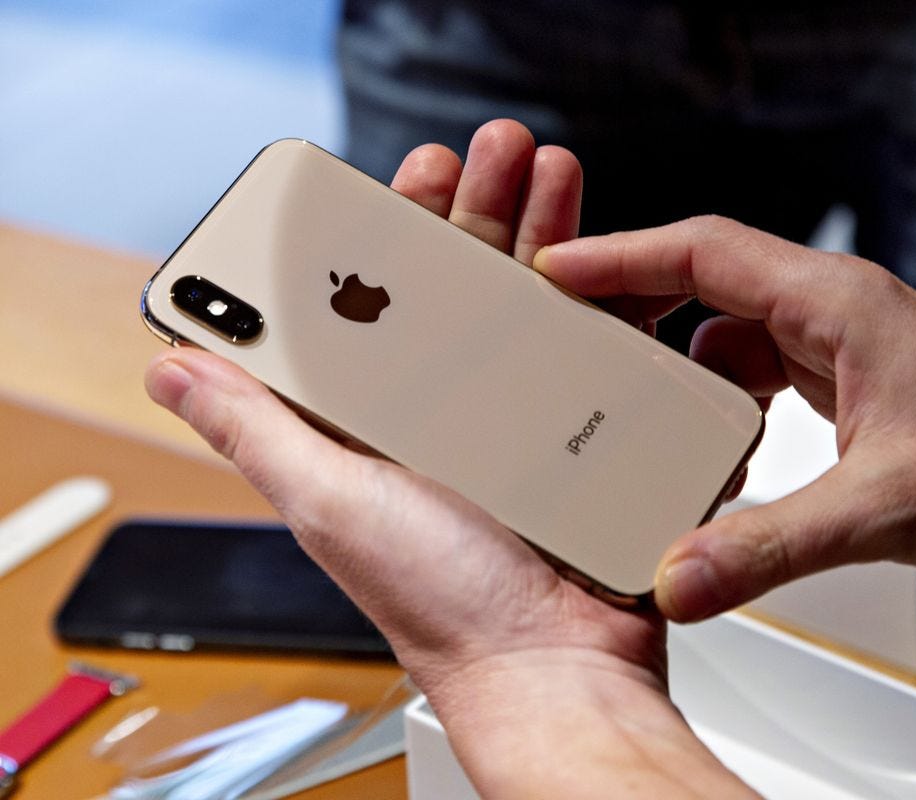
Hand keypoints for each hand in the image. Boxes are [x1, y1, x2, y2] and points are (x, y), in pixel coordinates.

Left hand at [146, 122, 754, 797]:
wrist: (556, 666)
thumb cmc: (445, 605)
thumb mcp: (329, 503)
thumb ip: (256, 430)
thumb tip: (173, 369)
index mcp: (382, 424)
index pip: (379, 300)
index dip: (391, 228)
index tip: (408, 175)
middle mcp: (451, 416)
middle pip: (464, 285)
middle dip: (480, 207)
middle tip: (497, 149)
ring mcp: (526, 422)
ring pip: (536, 304)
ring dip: (549, 232)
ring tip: (560, 176)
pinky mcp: (589, 437)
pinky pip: (598, 353)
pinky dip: (608, 300)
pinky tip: (617, 261)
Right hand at [533, 217, 915, 620]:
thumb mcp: (875, 506)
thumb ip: (769, 545)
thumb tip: (678, 580)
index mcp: (836, 301)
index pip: (705, 253)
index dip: (623, 257)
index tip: (558, 270)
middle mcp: (831, 307)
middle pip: (707, 282)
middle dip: (639, 310)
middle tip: (575, 340)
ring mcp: (836, 341)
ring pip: (728, 333)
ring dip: (683, 371)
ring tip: (638, 414)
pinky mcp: (840, 378)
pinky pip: (755, 371)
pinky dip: (721, 403)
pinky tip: (712, 451)